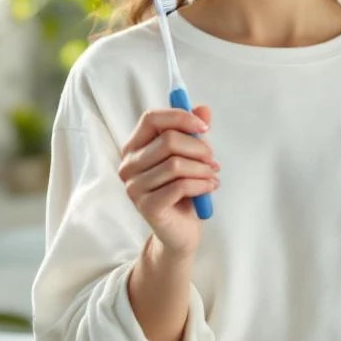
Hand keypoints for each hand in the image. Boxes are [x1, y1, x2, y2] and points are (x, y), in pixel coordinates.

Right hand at [118, 106, 218, 256]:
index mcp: (134, 147)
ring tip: (212, 175)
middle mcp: (128, 165)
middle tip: (212, 160)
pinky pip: (180, 186)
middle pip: (168, 140)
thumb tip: (202, 109)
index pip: (151, 118)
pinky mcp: (147, 206)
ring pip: (176, 164)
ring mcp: (134, 187)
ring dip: (202, 169)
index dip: (180, 117)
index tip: (204, 127)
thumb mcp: (190, 156)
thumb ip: (194, 131)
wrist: (180, 231)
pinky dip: (202, 184)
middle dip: (199, 148)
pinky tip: (210, 187)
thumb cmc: (183, 190)